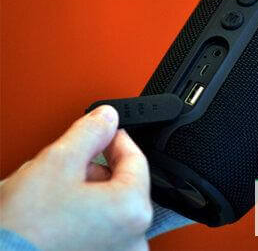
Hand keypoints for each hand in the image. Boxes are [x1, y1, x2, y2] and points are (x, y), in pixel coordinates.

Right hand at [0, 106, 151, 250]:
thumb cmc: (22, 233)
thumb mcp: (58, 162)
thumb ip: (91, 132)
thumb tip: (107, 118)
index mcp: (133, 211)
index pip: (136, 158)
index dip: (116, 138)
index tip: (104, 131)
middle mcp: (134, 239)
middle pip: (122, 184)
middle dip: (96, 168)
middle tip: (70, 164)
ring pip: (110, 206)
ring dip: (88, 192)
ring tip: (56, 194)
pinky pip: (101, 229)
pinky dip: (85, 216)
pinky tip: (59, 215)